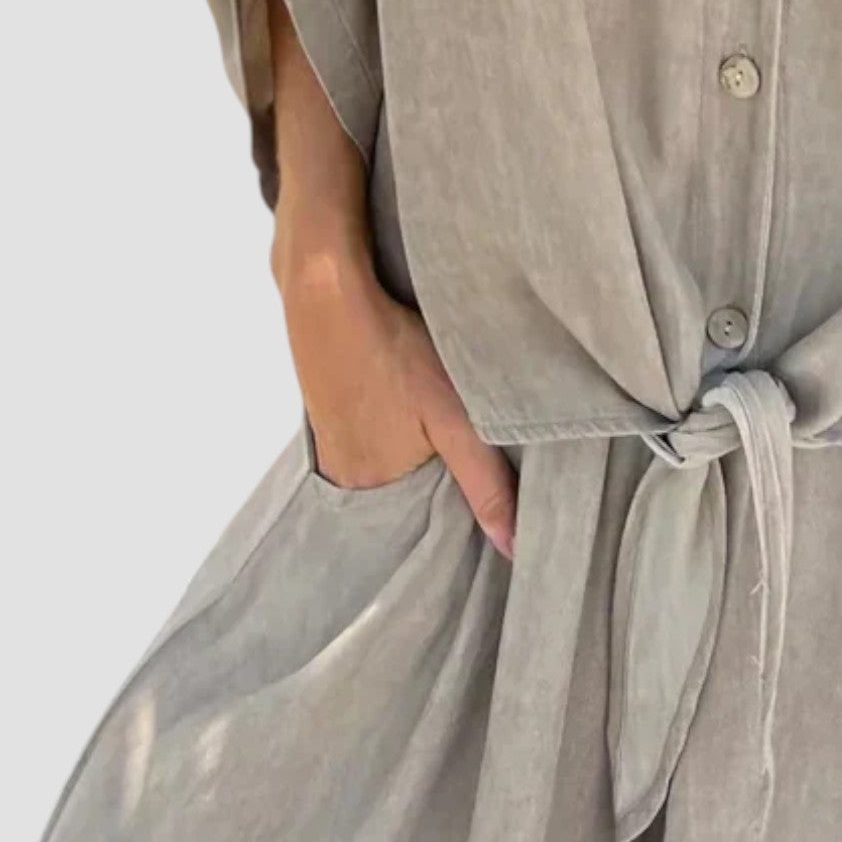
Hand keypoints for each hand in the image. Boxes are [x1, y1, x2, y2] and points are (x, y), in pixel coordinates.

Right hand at [279, 249, 518, 558]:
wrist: (328, 292)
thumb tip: (514, 549)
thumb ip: (485, 483)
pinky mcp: (326, 413)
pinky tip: (404, 407)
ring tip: (437, 428)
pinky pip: (369, 439)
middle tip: (470, 455)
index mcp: (373, 490)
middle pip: (406, 496)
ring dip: (414, 455)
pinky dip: (392, 431)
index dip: (459, 510)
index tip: (489, 498)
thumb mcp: (454, 419)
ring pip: (389, 466)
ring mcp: (329, 444)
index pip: (427, 522)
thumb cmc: (394, 353)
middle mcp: (343, 478)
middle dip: (437, 485)